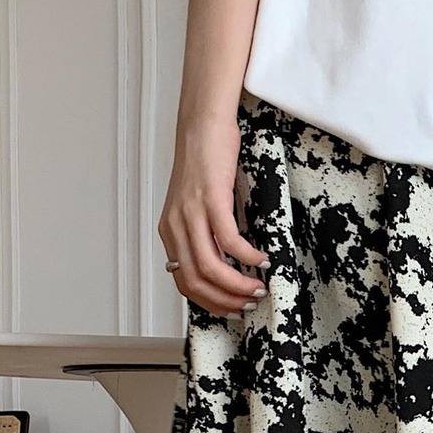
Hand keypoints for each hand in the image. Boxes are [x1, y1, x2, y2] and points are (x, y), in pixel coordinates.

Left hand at [159, 115, 268, 316]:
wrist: (203, 124)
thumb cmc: (204, 162)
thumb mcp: (195, 205)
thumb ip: (201, 234)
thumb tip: (224, 264)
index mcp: (169, 231)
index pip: (183, 282)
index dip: (209, 302)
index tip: (232, 308)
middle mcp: (175, 225)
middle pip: (196, 281)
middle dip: (225, 300)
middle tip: (249, 303)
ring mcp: (191, 213)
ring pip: (211, 267)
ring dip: (238, 285)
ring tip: (258, 288)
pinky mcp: (210, 198)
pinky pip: (228, 240)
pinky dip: (247, 256)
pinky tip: (263, 259)